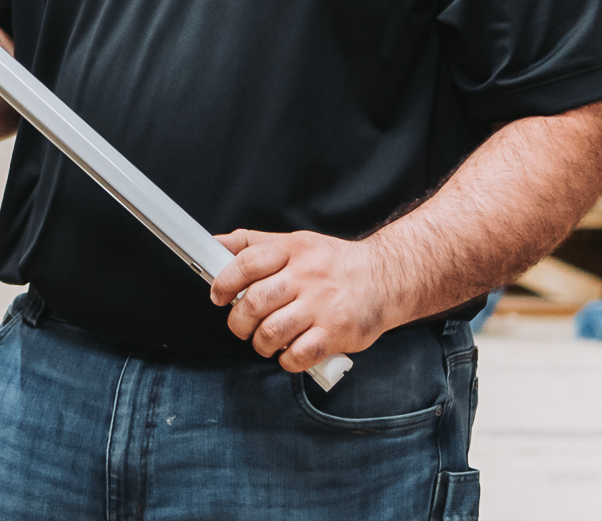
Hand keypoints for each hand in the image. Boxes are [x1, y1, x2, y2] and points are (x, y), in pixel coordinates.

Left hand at [208, 229, 394, 372]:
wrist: (386, 277)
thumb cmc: (332, 264)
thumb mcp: (294, 242)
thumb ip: (253, 244)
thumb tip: (215, 244)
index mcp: (293, 250)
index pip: (247, 263)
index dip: (225, 282)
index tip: (217, 295)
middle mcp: (308, 276)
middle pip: (256, 301)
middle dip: (238, 321)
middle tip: (241, 325)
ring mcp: (323, 305)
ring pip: (273, 331)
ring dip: (260, 343)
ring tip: (264, 341)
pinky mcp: (337, 333)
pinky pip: (299, 354)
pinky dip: (286, 359)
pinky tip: (289, 352)